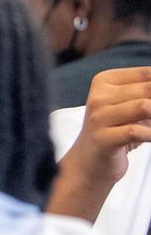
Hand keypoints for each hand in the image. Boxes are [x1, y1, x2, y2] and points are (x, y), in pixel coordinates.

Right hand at [63, 67, 150, 190]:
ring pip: (143, 107)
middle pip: (147, 89)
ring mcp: (98, 118)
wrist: (89, 161)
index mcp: (104, 81)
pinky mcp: (103, 138)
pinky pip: (136, 132)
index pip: (145, 73)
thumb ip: (147, 94)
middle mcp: (98, 96)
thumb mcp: (130, 107)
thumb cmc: (116, 130)